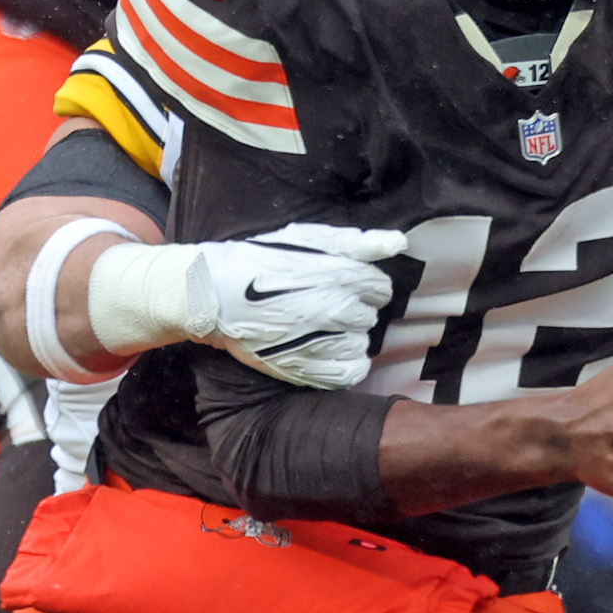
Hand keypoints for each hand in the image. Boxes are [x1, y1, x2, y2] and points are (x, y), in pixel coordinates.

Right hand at [192, 223, 407, 388]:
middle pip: (370, 317)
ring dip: (348, 338)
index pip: (380, 288)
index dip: (365, 286)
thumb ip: (355, 242)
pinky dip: (346, 366)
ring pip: (361, 346)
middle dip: (354, 310)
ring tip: (322, 329)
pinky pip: (349, 374)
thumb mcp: (306, 238)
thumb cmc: (260, 260)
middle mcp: (337, 311)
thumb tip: (397, 242)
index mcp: (340, 276)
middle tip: (328, 306)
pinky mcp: (308, 370)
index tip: (345, 286)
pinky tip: (329, 353)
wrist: (215, 295)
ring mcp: (323, 343)